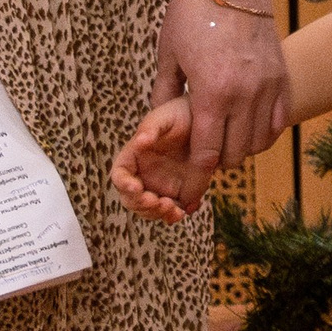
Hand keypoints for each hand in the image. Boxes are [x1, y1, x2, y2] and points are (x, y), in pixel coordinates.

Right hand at [113, 96, 206, 222]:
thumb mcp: (167, 117)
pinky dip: (174, 215)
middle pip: (131, 199)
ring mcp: (160, 187)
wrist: (211, 124)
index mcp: (134, 157)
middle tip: (158, 202)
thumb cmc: (183, 115)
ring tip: (174, 209)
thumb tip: (140, 142)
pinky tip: (185, 210)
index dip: (124, 184)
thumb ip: (152, 128)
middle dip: (141, 205)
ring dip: (157, 214)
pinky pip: (171, 212)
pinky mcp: (179, 195)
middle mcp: (144, 175)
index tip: (136, 188)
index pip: (120, 175)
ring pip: (149, 210)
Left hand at [156, 0, 290, 194]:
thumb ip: (164, 95)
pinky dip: (264, 132)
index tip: (190, 173)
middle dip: (218, 160)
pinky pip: (278, 121)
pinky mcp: (281, 77)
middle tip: (205, 152)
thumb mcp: (168, 55)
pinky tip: (250, 128)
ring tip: (227, 139)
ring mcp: (267, 87)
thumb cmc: (192, 13)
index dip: (197, 170)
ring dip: (242, 148)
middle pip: (235, 154)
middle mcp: (244, 96)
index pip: (207, 153)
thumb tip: (155, 124)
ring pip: (259, 142)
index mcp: (211, 93)